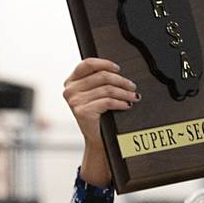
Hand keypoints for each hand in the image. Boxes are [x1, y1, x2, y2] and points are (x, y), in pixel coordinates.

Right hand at [63, 58, 136, 187]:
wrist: (97, 138)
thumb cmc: (98, 115)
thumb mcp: (95, 93)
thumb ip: (98, 80)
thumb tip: (117, 70)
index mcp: (71, 81)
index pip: (88, 64)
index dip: (105, 63)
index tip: (118, 69)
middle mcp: (70, 90)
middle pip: (101, 76)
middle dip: (121, 81)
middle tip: (132, 86)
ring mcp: (75, 101)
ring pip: (107, 89)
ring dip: (124, 92)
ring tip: (133, 96)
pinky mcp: (83, 111)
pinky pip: (107, 102)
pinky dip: (121, 102)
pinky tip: (127, 104)